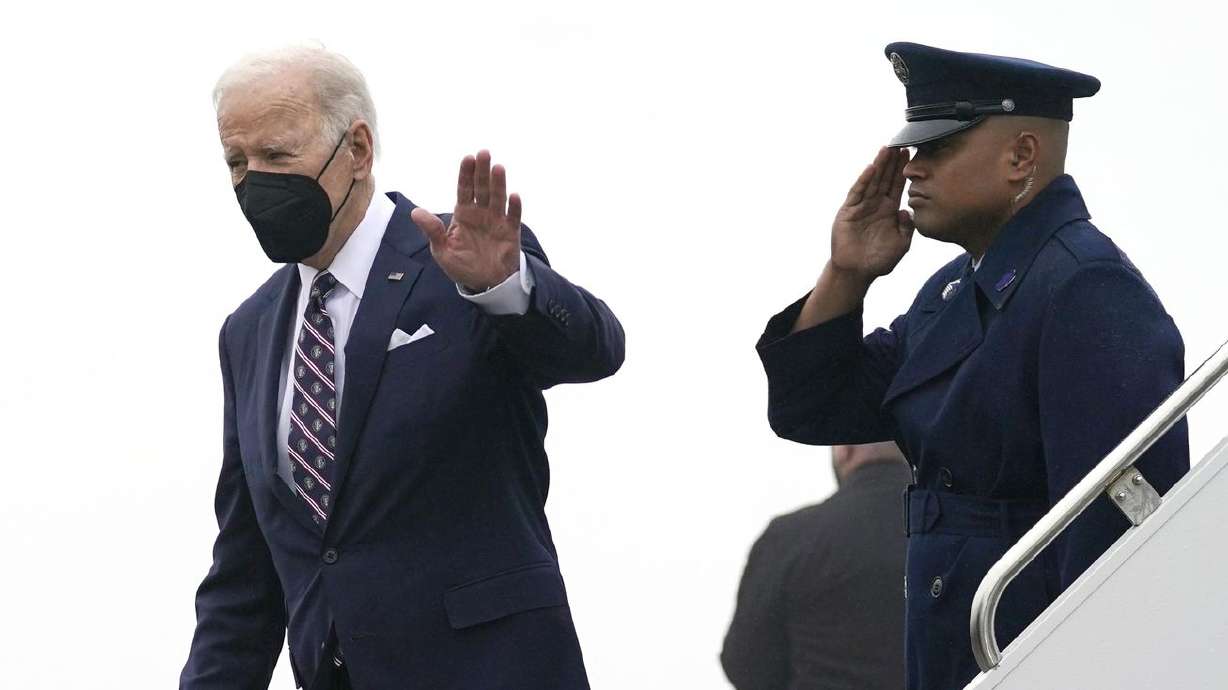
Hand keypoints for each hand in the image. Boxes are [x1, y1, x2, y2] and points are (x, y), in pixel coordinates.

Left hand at [411, 150, 521, 291]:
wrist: (485, 283)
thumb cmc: (462, 265)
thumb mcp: (442, 250)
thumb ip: (432, 230)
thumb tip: (415, 212)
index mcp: (464, 214)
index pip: (464, 189)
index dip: (466, 174)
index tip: (467, 158)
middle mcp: (481, 213)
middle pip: (482, 188)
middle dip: (482, 171)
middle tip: (483, 153)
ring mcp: (497, 221)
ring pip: (498, 198)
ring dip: (498, 183)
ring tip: (498, 168)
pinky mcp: (511, 232)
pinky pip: (514, 217)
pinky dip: (514, 207)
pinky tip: (514, 196)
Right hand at [829, 147, 914, 281]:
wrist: (856, 272)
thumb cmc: (878, 261)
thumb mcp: (901, 245)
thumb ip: (908, 228)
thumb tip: (908, 210)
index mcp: (889, 210)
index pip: (898, 185)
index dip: (904, 170)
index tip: (912, 153)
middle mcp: (875, 205)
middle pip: (885, 178)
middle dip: (893, 161)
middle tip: (901, 142)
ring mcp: (861, 206)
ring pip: (872, 181)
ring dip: (879, 165)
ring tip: (887, 149)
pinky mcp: (848, 211)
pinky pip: (857, 193)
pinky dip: (863, 180)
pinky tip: (871, 168)